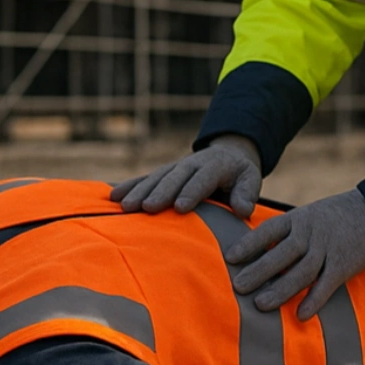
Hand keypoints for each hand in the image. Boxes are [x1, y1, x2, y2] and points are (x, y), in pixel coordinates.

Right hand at [108, 134, 261, 217]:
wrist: (228, 155)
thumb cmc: (240, 175)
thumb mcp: (250, 179)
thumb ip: (247, 193)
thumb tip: (243, 209)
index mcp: (214, 165)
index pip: (202, 179)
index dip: (191, 192)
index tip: (180, 207)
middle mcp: (191, 163)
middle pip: (174, 177)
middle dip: (160, 192)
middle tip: (147, 208)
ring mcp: (175, 167)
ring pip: (156, 177)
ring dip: (140, 190)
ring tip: (126, 206)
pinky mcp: (164, 172)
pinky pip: (145, 178)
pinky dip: (129, 186)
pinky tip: (113, 196)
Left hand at [224, 189, 364, 318]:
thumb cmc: (339, 214)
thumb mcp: (311, 214)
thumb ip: (291, 231)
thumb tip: (263, 252)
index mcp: (299, 218)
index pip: (269, 231)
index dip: (249, 244)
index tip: (230, 258)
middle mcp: (311, 233)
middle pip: (281, 254)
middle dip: (259, 271)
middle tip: (237, 286)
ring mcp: (329, 248)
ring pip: (301, 271)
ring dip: (281, 290)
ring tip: (261, 305)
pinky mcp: (345, 264)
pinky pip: (327, 284)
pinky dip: (314, 300)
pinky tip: (301, 315)